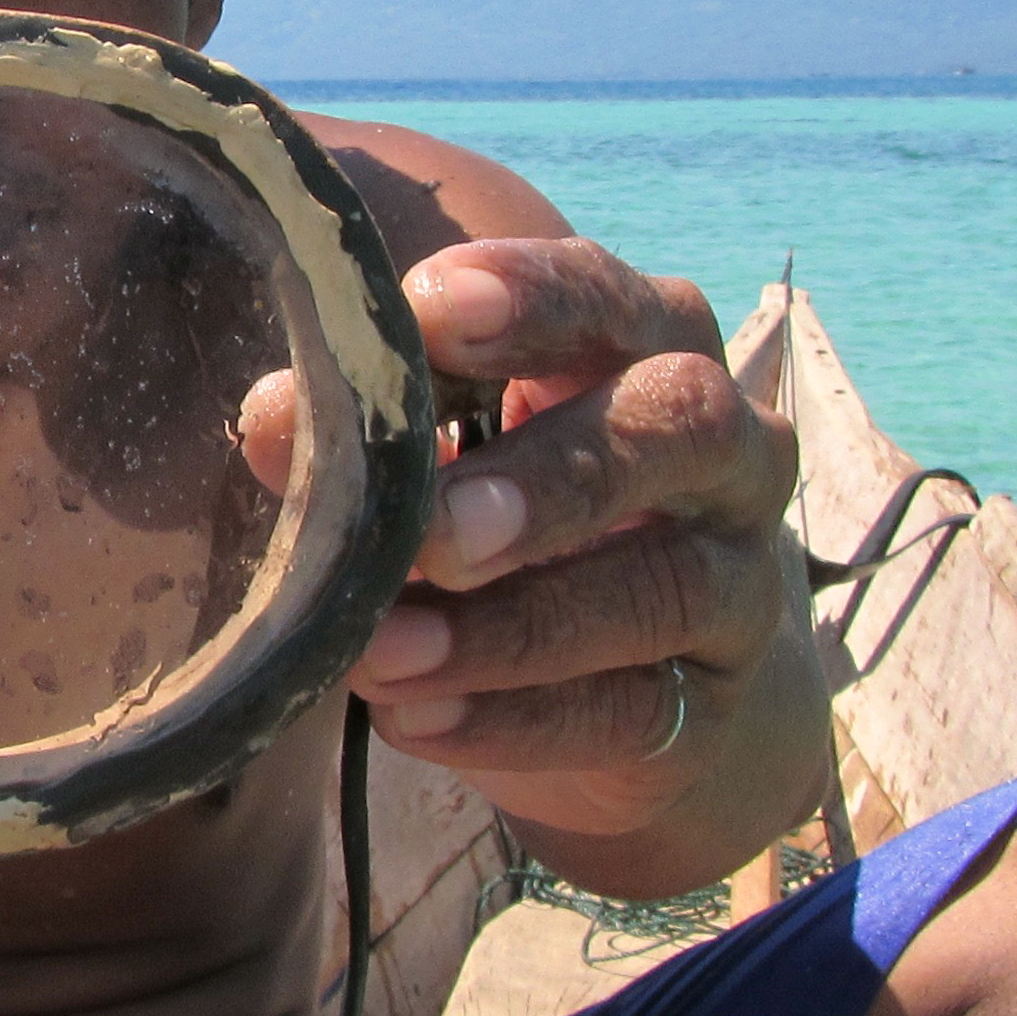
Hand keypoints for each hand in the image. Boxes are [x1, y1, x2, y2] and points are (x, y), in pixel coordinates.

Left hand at [282, 241, 808, 848]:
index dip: (532, 297)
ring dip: (513, 626)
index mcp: (650, 345)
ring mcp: (739, 578)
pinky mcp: (717, 701)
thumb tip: (276, 415)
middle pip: (679, 424)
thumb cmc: (522, 519)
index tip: (431, 310)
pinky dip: (519, 721)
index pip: (609, 294)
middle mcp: (727, 448)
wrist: (640, 685)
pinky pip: (637, 712)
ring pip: (662, 586)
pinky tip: (417, 721)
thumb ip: (372, 431)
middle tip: (430, 534)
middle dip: (550, 476)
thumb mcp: (448, 458)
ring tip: (383, 654)